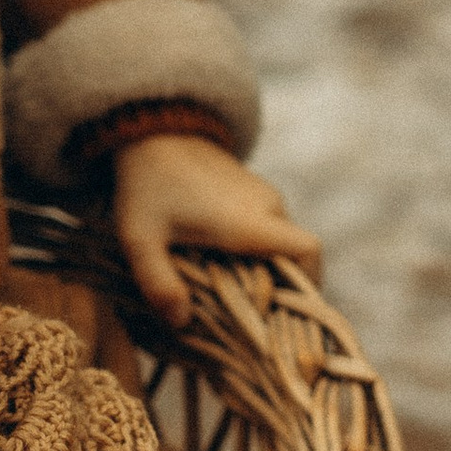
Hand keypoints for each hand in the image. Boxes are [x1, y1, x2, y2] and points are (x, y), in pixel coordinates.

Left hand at [112, 134, 321, 328]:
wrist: (150, 128)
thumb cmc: (147, 184)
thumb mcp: (140, 239)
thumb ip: (158, 283)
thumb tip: (181, 322)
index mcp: (250, 222)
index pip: (308, 251)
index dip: (310, 284)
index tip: (288, 312)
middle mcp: (267, 206)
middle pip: (295, 256)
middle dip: (280, 287)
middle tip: (248, 314)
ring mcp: (262, 194)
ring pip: (280, 242)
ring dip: (264, 268)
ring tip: (228, 291)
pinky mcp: (251, 188)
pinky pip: (267, 227)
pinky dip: (254, 250)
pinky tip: (220, 261)